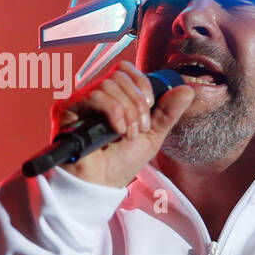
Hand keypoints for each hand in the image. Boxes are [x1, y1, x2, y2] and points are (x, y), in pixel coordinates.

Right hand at [49, 61, 196, 188]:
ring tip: (127, 135)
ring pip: (109, 85)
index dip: (142, 83)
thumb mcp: (151, 136)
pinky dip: (114, 113)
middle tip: (139, 128)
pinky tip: (117, 131)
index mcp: (112, 98)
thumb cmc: (120, 163)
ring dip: (127, 112)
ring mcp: (79, 101)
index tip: (150, 106)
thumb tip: (187, 90)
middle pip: (119, 76)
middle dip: (137, 103)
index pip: (125, 70)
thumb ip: (167, 113)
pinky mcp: (67, 109)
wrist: (101, 185)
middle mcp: (93, 95)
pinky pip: (95, 96)